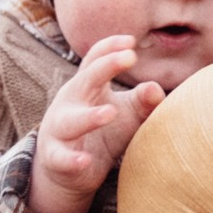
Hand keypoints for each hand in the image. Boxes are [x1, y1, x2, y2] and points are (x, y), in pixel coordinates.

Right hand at [29, 35, 160, 212]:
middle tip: (128, 57)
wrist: (71, 171)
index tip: (131, 40)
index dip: (110, 47)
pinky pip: (61, 158)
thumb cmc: (104, 133)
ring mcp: (59, 130)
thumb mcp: (127, 114)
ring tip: (111, 113)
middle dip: (105, 67)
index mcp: (85, 87)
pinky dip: (72, 160)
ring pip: (70, 121)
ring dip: (89, 116)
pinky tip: (85, 160)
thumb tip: (156, 88)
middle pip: (84, 80)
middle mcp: (69, 103)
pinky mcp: (56, 158)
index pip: (94, 60)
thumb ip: (143, 101)